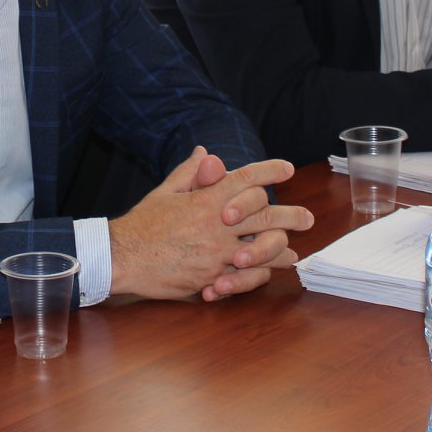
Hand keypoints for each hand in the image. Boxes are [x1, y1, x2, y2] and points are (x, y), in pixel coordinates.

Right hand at [108, 147, 311, 300]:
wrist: (123, 257)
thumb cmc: (143, 223)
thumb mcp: (166, 191)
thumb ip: (191, 173)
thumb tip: (208, 155)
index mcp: (207, 199)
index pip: (246, 179)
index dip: (269, 170)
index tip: (286, 168)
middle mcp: (217, 225)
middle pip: (266, 216)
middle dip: (292, 216)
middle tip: (308, 218)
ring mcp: (217, 253)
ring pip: (263, 249)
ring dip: (282, 248)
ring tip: (294, 250)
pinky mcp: (212, 277)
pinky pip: (246, 276)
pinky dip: (262, 273)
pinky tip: (271, 271)